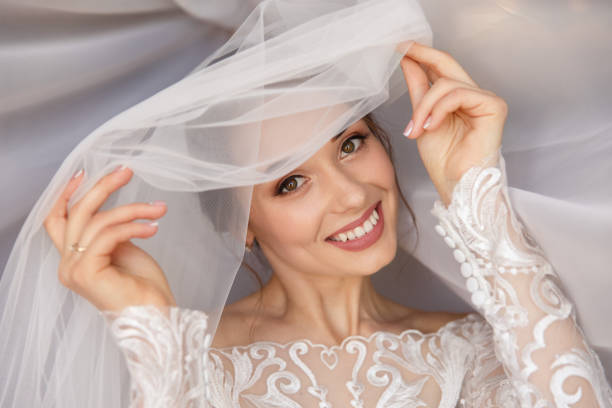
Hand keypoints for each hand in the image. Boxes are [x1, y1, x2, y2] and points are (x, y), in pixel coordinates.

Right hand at [43, 166, 175, 311]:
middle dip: (103, 188)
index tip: (85, 172)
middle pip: (78, 214)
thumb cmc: (144, 288)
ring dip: (133, 210)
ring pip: (98, 222)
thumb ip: (110, 232)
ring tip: (159, 209)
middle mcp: (67, 265)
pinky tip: (154, 227)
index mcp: (73, 260)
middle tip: (127, 171)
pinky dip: (134, 226)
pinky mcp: (87, 273)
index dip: (66, 195)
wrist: (157, 317)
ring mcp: (74, 270)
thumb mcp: (125, 250)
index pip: (58, 220)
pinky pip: (109, 235)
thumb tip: (112, 208)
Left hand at [398, 42, 507, 205]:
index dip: (421, 55)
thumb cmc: (444, 162)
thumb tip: (409, 62)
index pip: (440, 68)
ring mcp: (485, 100)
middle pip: (446, 64)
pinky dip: (438, 109)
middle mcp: (473, 96)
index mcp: (457, 99)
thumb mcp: (421, 119)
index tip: (401, 47)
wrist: (457, 187)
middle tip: (402, 49)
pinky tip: (430, 127)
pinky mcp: (493, 107)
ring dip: (423, 107)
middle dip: (421, 55)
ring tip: (415, 130)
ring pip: (445, 84)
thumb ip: (418, 91)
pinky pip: (458, 94)